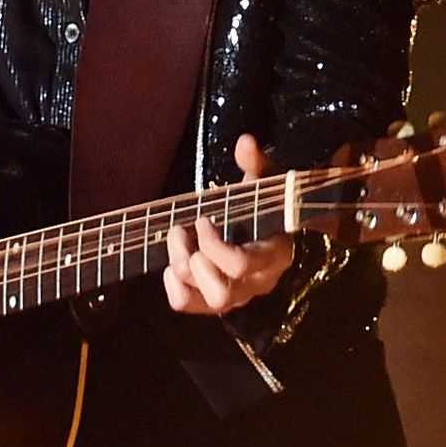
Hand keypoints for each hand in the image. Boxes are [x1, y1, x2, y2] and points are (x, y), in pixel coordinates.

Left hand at [164, 133, 293, 316]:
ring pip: (208, 301)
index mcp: (273, 255)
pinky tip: (174, 261)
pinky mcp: (214, 302)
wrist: (264, 231)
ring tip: (178, 240)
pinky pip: (185, 304)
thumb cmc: (261, 207)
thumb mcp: (261, 183)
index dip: (214, 244)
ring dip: (183, 269)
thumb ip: (254, 164)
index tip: (202, 219)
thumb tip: (245, 141)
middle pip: (222, 292)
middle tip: (185, 230)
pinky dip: (172, 286)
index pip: (241, 264)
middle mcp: (258, 283)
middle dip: (195, 261)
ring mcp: (237, 297)